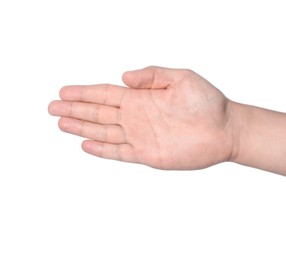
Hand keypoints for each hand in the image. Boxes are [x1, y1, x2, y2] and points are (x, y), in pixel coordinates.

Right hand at [48, 66, 237, 169]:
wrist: (225, 130)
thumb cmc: (208, 103)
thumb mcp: (182, 78)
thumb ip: (153, 75)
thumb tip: (124, 77)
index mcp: (143, 98)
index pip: (106, 94)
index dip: (84, 93)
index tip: (64, 91)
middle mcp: (138, 117)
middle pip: (99, 112)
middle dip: (75, 109)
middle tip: (52, 107)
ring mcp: (142, 136)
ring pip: (105, 131)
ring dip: (82, 127)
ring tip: (61, 123)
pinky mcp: (149, 154)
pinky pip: (120, 152)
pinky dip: (102, 149)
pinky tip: (86, 144)